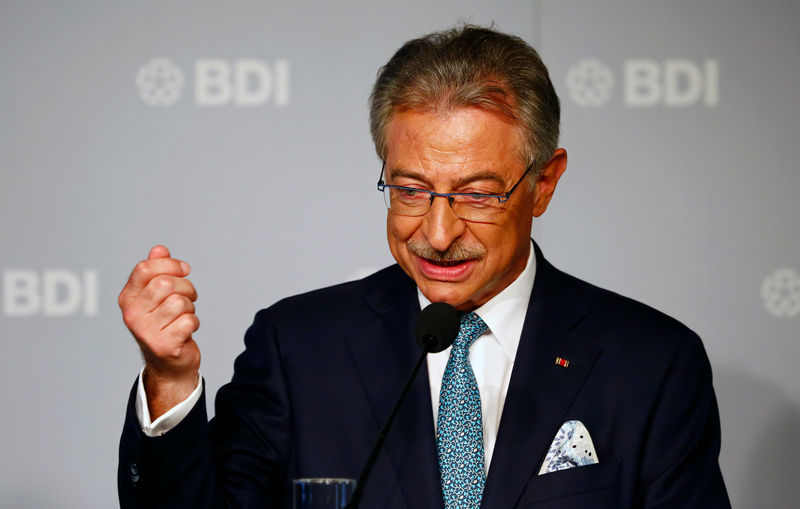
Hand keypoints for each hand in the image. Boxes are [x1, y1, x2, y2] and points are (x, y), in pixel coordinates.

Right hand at [119, 245, 199, 416]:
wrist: (168, 364)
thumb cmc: (164, 323)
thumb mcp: (156, 296)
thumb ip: (156, 270)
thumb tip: (159, 249)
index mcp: (128, 298)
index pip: (145, 269)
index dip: (171, 265)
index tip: (184, 270)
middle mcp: (132, 314)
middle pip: (167, 284)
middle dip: (186, 287)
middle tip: (189, 297)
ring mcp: (146, 331)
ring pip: (180, 302)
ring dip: (190, 307)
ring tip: (184, 315)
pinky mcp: (163, 345)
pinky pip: (189, 321)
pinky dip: (194, 323)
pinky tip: (186, 330)